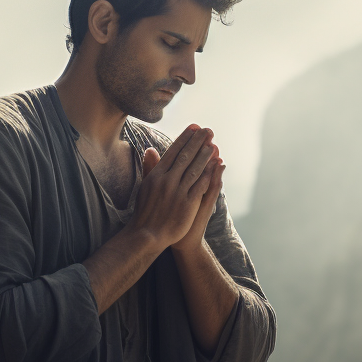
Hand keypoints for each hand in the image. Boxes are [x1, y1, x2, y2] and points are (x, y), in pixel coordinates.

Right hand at [127, 124, 219, 251]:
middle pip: (186, 156)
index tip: (194, 127)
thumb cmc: (146, 210)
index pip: (173, 151)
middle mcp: (167, 181)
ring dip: (205, 155)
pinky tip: (216, 165)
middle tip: (208, 130)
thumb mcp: (145, 186)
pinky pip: (201, 185)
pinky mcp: (187, 203)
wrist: (147, 234)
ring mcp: (178, 192)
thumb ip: (150, 167)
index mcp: (156, 175)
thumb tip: (150, 149)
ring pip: (195, 169)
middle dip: (197, 141)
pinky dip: (209, 174)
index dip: (185, 138)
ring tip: (213, 144)